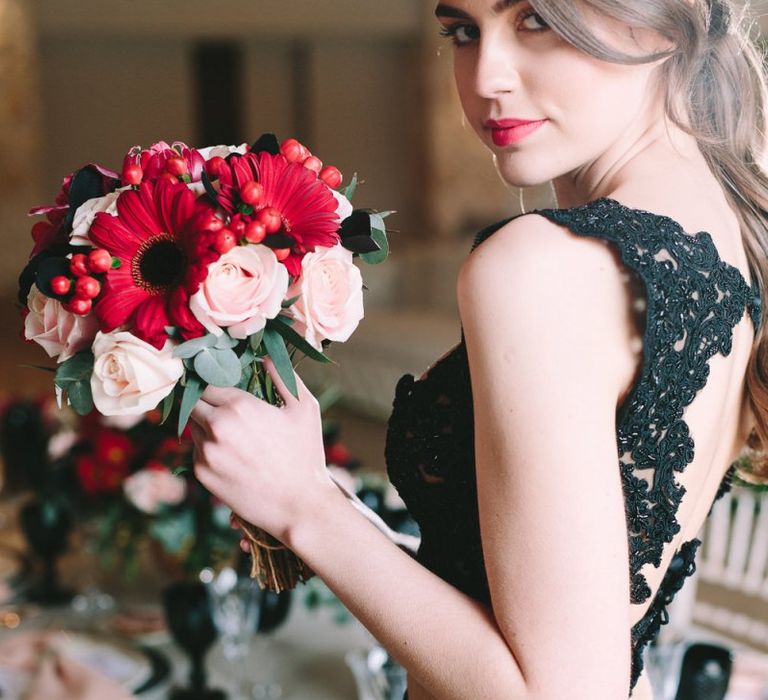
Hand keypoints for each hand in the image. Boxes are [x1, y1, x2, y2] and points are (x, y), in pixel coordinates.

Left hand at [190, 356, 333, 541]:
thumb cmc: (306, 454)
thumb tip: (265, 356)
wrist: (299, 506)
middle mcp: (216, 428)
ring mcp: (206, 453)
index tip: (221, 382)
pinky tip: (231, 454)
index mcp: (239, 407)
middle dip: (205, 400)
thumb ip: (283, 376)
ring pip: (192, 427)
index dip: (214, 379)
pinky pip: (196, 451)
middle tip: (221, 403)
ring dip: (205, 424)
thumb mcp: (303, 408)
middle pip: (193, 401)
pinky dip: (208, 448)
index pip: (208, 381)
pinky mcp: (201, 475)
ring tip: (231, 432)